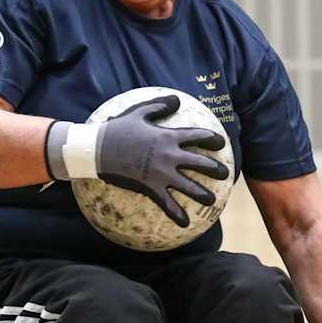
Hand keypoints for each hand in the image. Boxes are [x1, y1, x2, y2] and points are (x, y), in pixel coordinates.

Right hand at [96, 96, 228, 226]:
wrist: (97, 149)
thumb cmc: (116, 129)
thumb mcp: (138, 112)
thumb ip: (159, 105)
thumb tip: (177, 99)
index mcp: (168, 136)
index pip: (198, 136)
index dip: (212, 139)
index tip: (221, 143)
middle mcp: (169, 155)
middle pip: (200, 163)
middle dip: (216, 169)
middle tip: (225, 174)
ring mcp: (161, 173)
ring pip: (189, 186)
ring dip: (203, 195)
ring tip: (212, 201)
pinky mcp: (150, 187)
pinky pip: (167, 204)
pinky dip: (177, 214)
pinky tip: (185, 223)